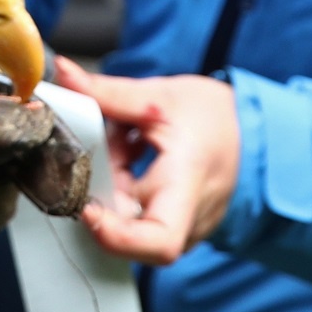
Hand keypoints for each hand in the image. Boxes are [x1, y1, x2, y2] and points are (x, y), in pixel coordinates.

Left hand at [54, 59, 239, 265]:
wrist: (250, 128)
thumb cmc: (213, 115)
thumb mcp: (158, 96)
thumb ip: (105, 91)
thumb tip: (62, 71)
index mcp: (189, 183)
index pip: (159, 240)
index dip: (116, 236)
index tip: (87, 209)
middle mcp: (189, 216)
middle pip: (128, 224)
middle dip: (102, 183)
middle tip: (101, 142)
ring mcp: (184, 226)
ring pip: (127, 217)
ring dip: (112, 179)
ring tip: (123, 139)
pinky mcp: (174, 223)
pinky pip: (136, 213)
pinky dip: (122, 182)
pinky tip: (128, 150)